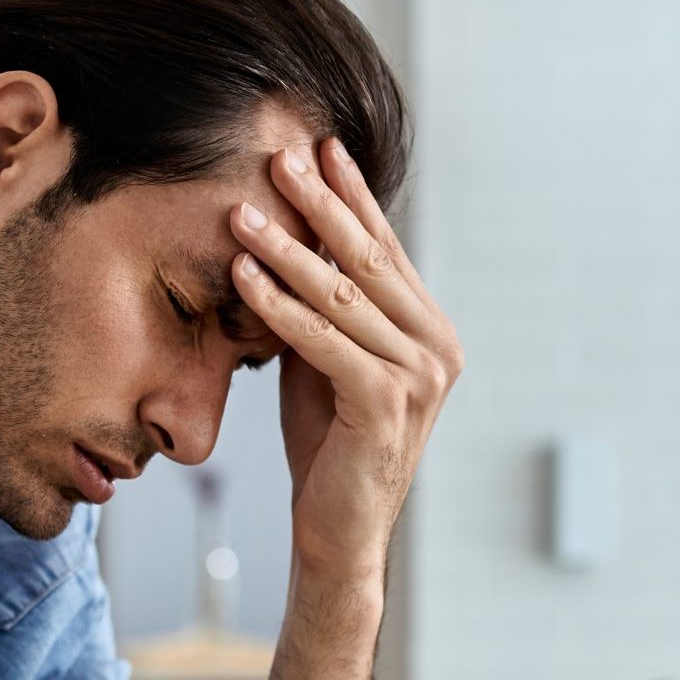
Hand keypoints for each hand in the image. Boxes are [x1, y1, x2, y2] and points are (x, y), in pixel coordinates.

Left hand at [230, 137, 461, 586]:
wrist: (339, 533)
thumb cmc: (328, 445)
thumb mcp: (326, 359)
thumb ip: (325, 308)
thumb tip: (289, 240)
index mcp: (430, 330)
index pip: (385, 249)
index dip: (352, 196)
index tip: (320, 145)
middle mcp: (437, 347)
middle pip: (368, 260)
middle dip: (320, 203)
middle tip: (280, 155)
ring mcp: (419, 376)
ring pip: (341, 295)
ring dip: (286, 248)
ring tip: (242, 211)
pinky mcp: (386, 404)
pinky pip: (322, 340)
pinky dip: (278, 305)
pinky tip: (242, 277)